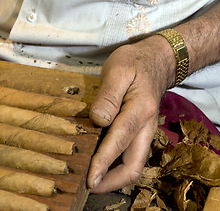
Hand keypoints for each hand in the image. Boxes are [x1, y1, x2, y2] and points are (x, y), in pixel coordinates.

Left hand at [87, 35, 174, 192]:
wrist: (157, 60)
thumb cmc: (134, 63)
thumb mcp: (118, 70)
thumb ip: (108, 96)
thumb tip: (98, 120)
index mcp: (139, 110)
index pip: (119, 142)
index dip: (103, 163)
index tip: (89, 178)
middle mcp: (146, 126)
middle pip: (133, 165)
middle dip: (112, 181)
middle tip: (90, 186)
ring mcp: (145, 131)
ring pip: (135, 164)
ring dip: (115, 177)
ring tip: (94, 182)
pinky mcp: (141, 132)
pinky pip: (132, 155)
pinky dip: (118, 166)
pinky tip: (103, 166)